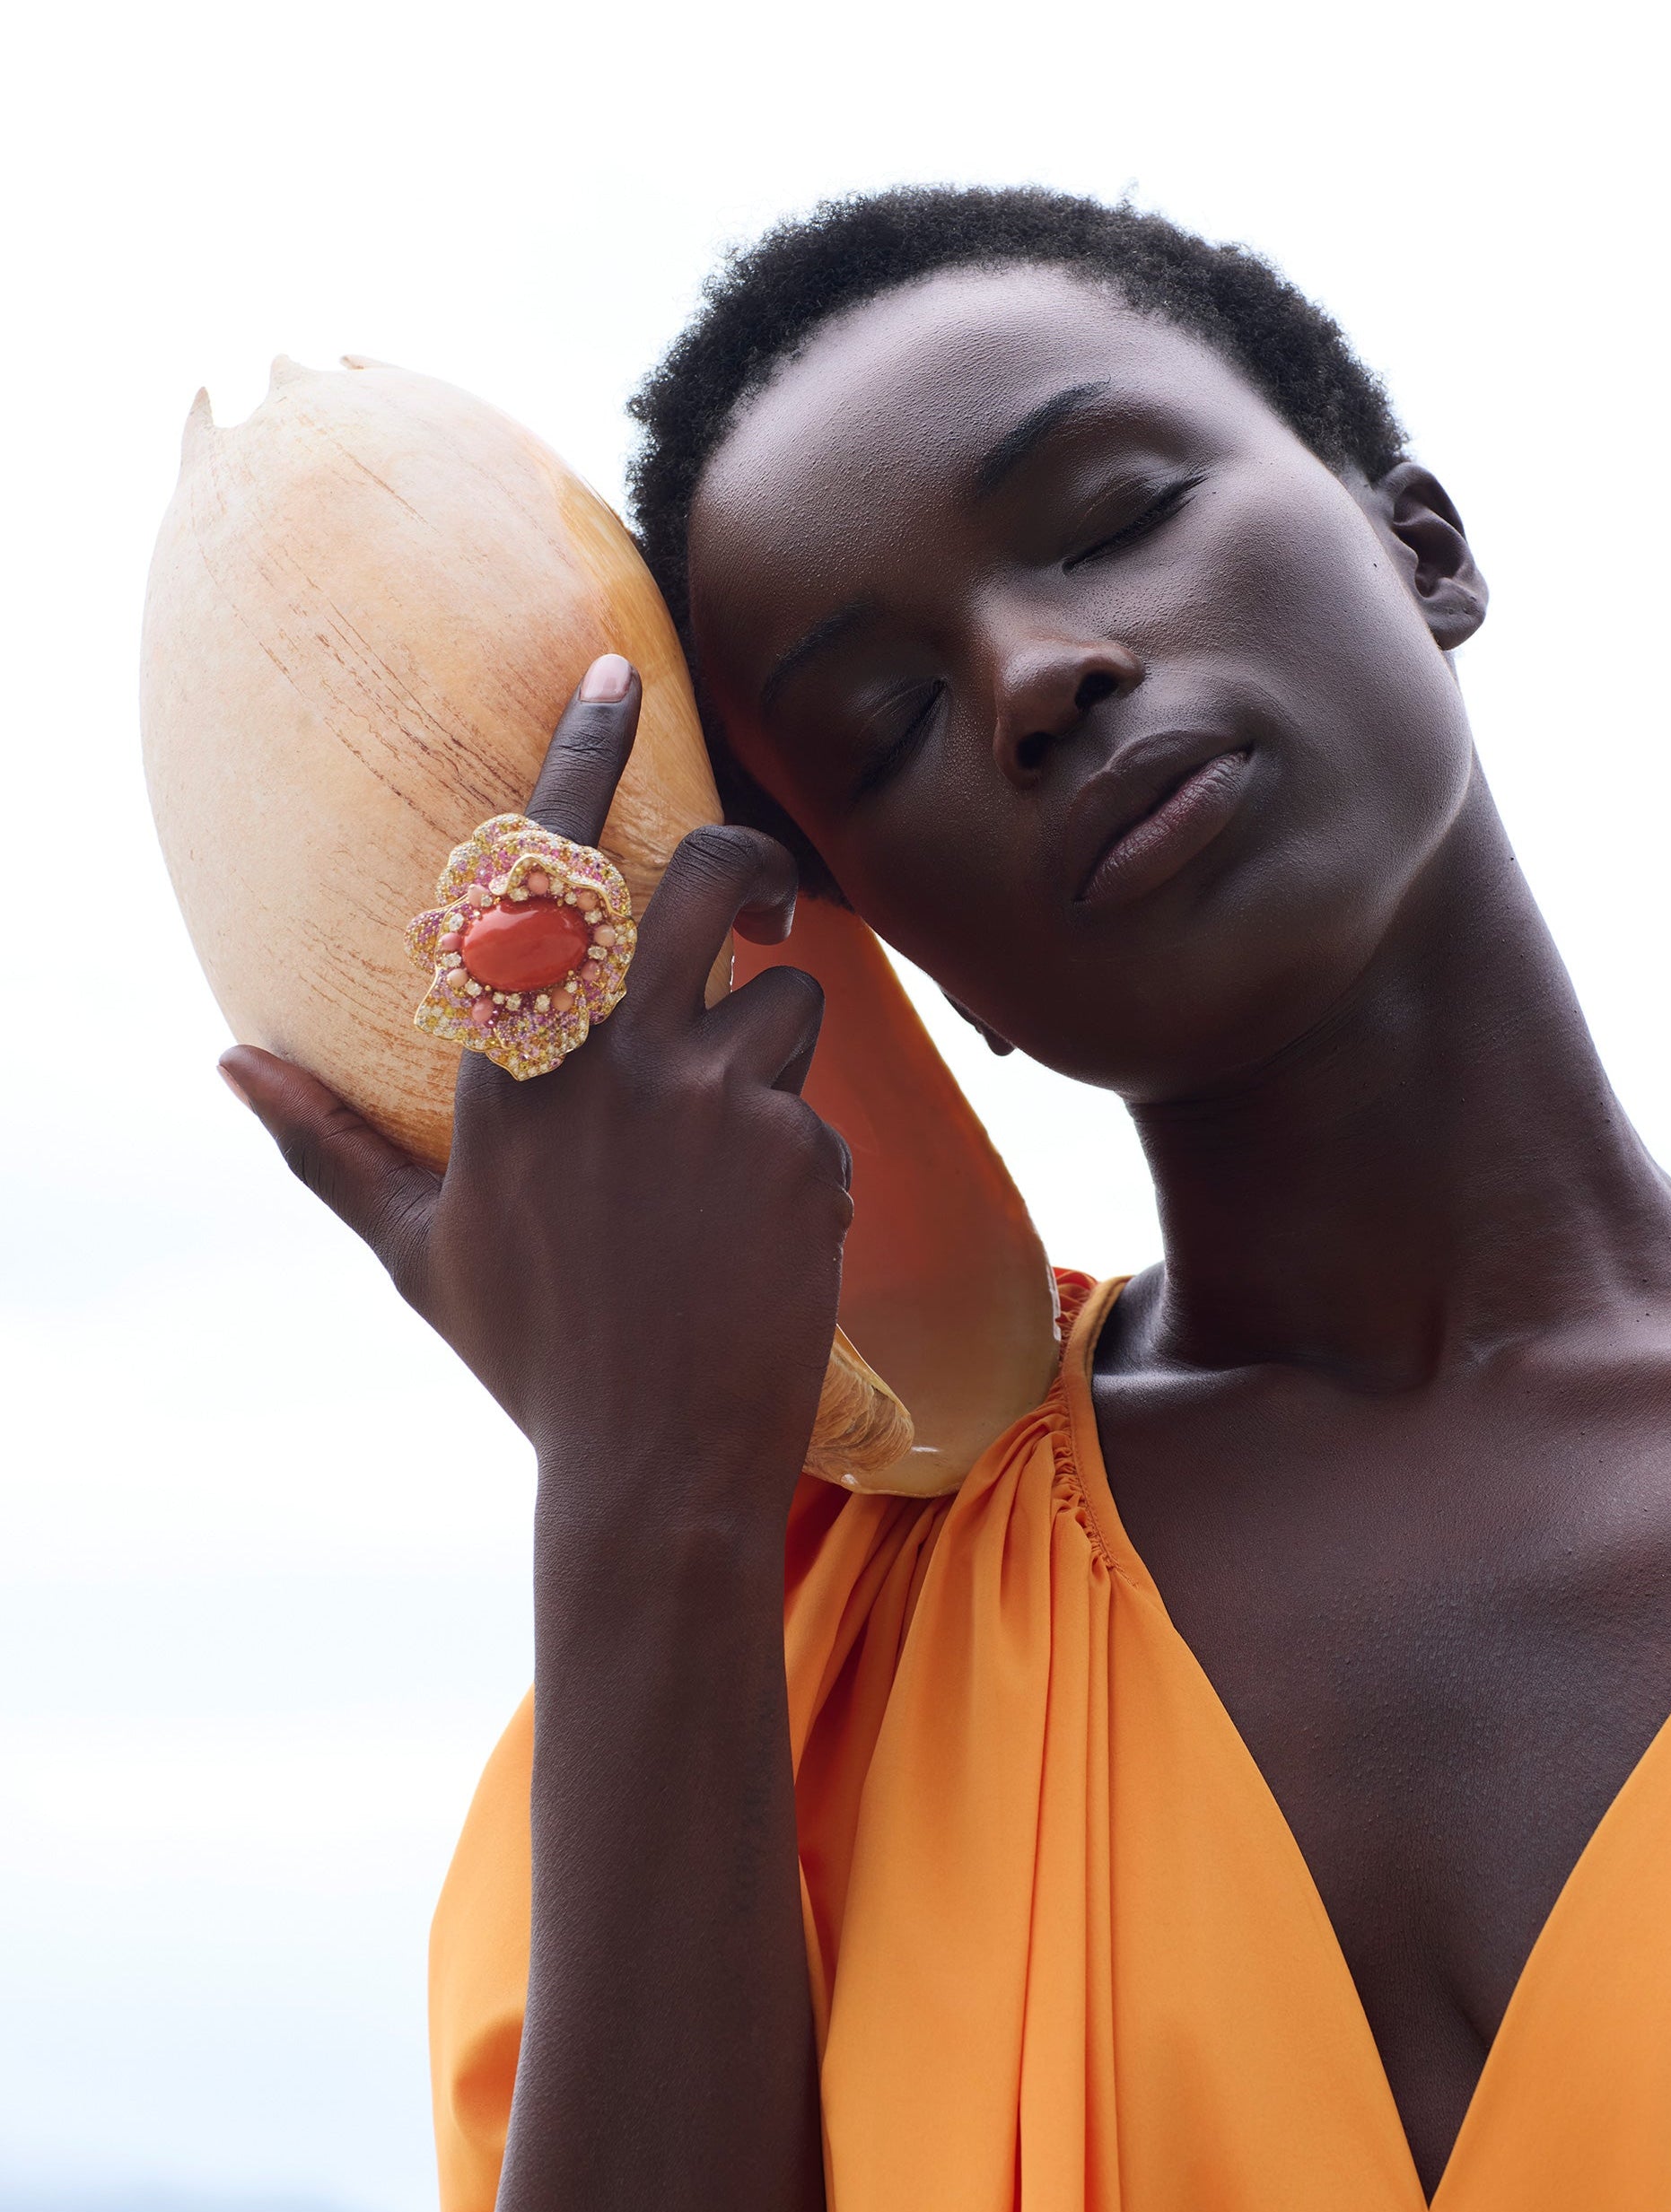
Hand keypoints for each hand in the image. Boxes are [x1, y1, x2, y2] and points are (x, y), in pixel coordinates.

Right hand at [221, 656, 852, 1517]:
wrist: (657, 1462)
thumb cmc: (532, 1350)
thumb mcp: (418, 1247)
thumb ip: (328, 1144)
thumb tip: (231, 1064)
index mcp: (515, 1066)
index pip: (551, 866)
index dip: (588, 755)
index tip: (619, 675)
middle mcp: (615, 1060)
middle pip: (712, 875)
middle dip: (751, 862)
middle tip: (764, 899)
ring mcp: (718, 1103)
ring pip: (787, 1003)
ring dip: (774, 1052)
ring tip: (735, 1154)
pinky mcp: (802, 1155)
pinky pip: (824, 1115)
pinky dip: (805, 1163)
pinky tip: (766, 1243)